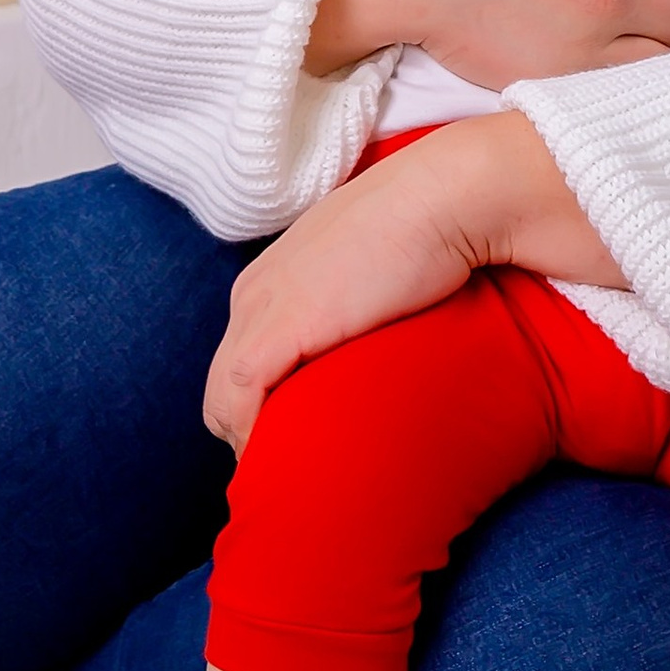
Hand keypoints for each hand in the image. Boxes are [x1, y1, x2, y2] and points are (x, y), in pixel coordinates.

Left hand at [204, 112, 621, 447]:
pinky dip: (253, 438)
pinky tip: (290, 461)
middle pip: (222, 387)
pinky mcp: (277, 330)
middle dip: (253, 430)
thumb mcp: (375, 266)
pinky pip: (236, 402)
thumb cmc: (428, 226)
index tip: (302, 438)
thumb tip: (380, 335)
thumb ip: (358, 299)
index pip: (240, 362)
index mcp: (271, 278)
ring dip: (253, 442)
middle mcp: (253, 292)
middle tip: (305, 465)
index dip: (262, 408)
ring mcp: (260, 310)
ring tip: (302, 474)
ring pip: (221, 402)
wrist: (447, 197)